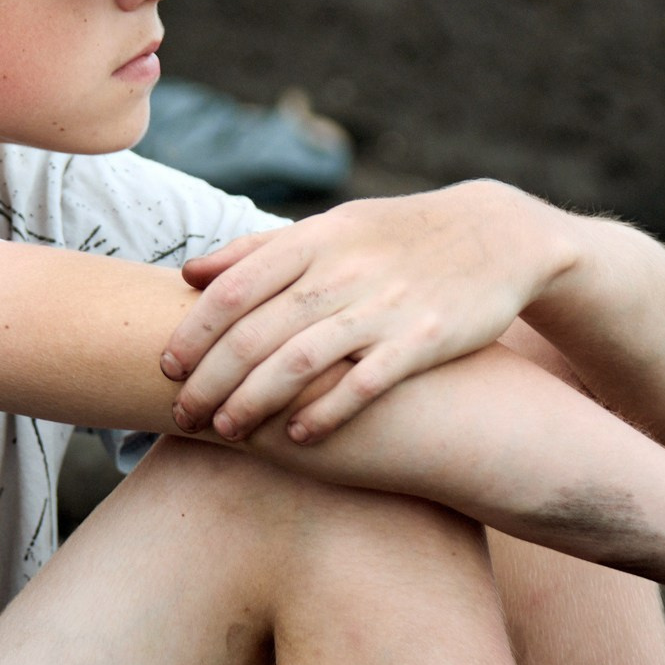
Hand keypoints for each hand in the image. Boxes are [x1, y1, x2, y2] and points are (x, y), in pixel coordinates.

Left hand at [162, 183, 571, 443]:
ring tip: (225, 432)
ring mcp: (385, 305)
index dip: (194, 330)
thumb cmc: (399, 236)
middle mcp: (344, 270)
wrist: (499, 235)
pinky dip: (327, 411)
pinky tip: (299, 438)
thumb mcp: (333, 226)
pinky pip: (365, 383)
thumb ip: (262, 251)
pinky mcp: (424, 339)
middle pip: (257, 331)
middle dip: (211, 379)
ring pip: (300, 359)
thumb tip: (189, 274)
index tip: (165, 366)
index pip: (235, 287)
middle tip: (182, 415)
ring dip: (254, 401)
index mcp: (317, 238)